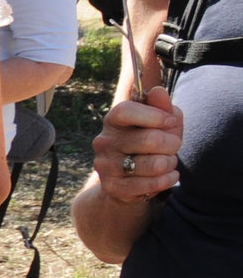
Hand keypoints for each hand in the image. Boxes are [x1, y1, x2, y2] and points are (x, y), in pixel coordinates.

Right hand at [94, 88, 183, 204]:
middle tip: (173, 146)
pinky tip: (167, 176)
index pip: (126, 111)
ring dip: (170, 163)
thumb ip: (162, 106)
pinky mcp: (112, 186)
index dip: (154, 116)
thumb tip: (158, 91)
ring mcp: (106, 165)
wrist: (130, 178)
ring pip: (154, 164)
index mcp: (113, 121)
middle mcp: (104, 142)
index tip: (170, 121)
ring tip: (168, 162)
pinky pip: (151, 184)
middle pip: (149, 139)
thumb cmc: (149, 143)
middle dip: (172, 144)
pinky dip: (168, 179)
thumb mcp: (160, 121)